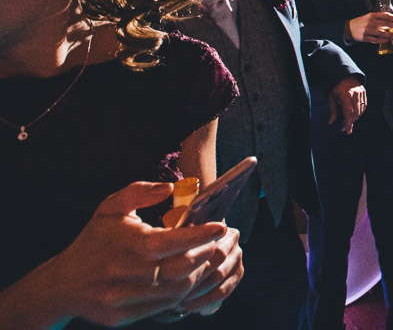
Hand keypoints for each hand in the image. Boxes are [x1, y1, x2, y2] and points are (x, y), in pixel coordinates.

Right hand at [39, 182, 240, 325]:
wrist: (61, 284)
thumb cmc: (95, 240)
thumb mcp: (109, 208)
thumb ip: (138, 192)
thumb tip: (170, 187)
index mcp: (126, 244)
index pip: (172, 241)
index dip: (200, 235)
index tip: (220, 226)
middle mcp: (124, 274)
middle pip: (181, 268)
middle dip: (205, 255)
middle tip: (216, 243)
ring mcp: (122, 298)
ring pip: (177, 290)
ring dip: (198, 274)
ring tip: (204, 259)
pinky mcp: (123, 316)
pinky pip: (164, 306)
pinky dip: (181, 292)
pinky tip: (187, 278)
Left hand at [328, 77, 366, 133]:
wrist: (344, 75)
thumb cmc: (335, 86)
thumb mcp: (330, 97)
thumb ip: (332, 109)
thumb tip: (331, 122)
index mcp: (345, 95)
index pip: (348, 113)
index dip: (348, 123)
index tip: (347, 131)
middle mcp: (355, 94)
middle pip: (355, 113)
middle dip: (350, 122)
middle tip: (344, 127)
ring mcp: (360, 93)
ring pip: (360, 110)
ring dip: (355, 118)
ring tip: (348, 121)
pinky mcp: (364, 92)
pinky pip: (364, 105)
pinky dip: (360, 112)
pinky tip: (355, 115)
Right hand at [347, 11, 392, 43]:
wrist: (349, 28)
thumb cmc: (361, 22)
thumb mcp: (369, 17)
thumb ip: (378, 18)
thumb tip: (391, 21)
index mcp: (372, 16)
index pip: (385, 15)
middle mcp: (370, 22)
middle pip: (385, 23)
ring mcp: (367, 30)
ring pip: (381, 33)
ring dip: (389, 35)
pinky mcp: (365, 37)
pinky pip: (375, 39)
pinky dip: (382, 40)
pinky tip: (386, 40)